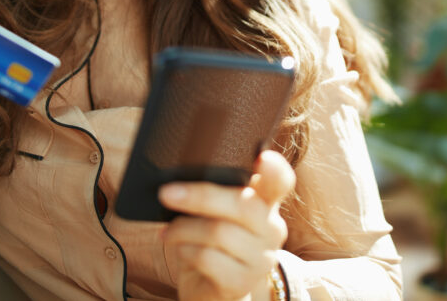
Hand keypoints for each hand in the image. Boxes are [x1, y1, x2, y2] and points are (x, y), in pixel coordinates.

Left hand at [160, 150, 294, 300]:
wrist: (213, 288)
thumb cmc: (212, 241)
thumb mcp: (218, 212)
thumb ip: (216, 190)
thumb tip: (182, 175)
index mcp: (266, 203)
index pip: (280, 182)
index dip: (275, 169)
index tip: (262, 158)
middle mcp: (272, 229)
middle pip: (241, 204)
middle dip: (199, 196)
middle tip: (166, 193)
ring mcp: (261, 258)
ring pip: (218, 232)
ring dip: (183, 228)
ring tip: (168, 230)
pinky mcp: (242, 282)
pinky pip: (207, 258)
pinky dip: (184, 250)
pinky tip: (179, 248)